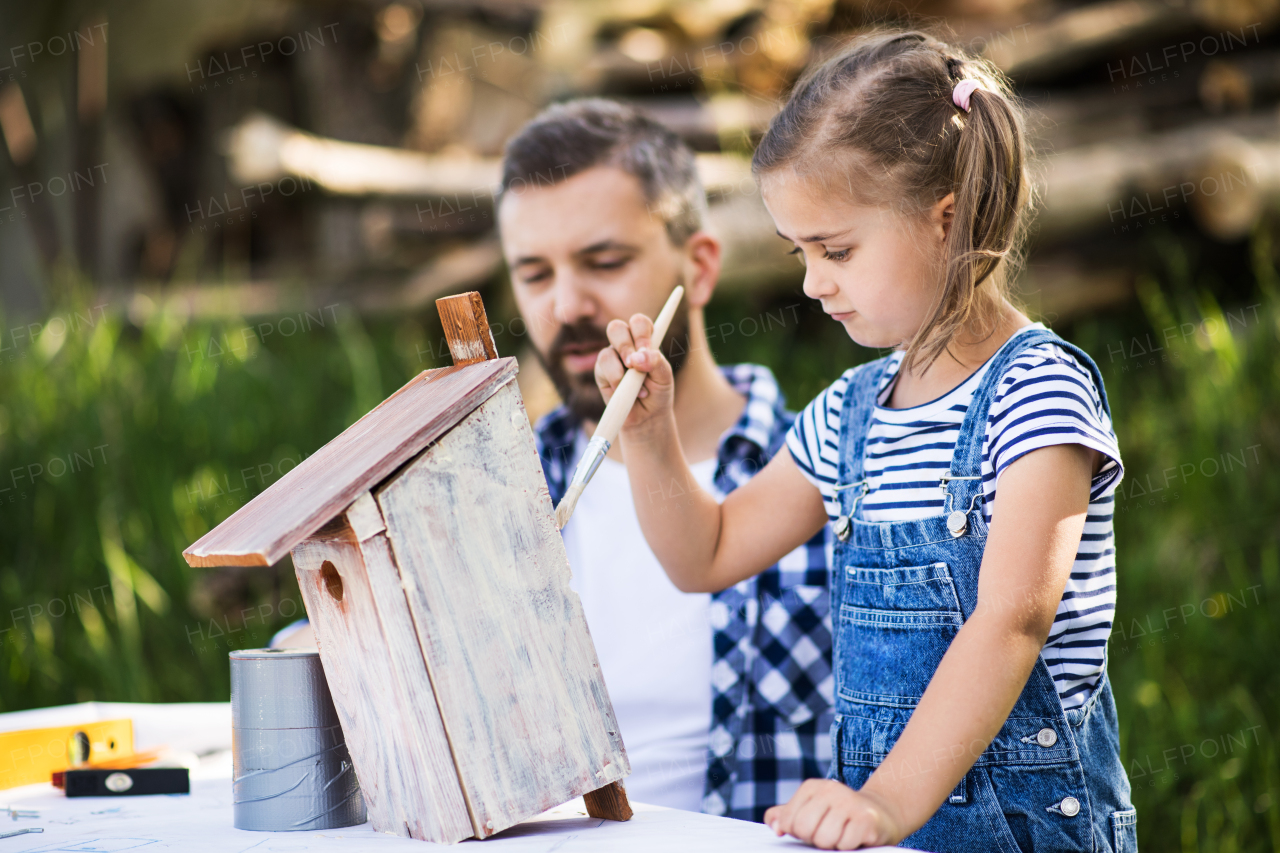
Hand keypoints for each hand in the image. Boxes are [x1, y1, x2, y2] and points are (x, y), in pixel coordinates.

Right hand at [595, 313, 675, 436]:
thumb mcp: (664, 376)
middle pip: (616, 328)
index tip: (646, 349)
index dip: (641, 332)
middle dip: (626, 345)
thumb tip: (637, 358)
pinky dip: (616, 381)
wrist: (647, 415)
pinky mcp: (601, 372)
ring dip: (621, 369)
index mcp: (644, 339)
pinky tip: (627, 392)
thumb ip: (655, 362)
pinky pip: (602, 369)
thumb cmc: (658, 391)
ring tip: (636, 385)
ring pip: (607, 350)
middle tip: (634, 364)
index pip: (639, 323)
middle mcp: (626, 344)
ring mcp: (611, 357)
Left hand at [764, 779, 903, 849]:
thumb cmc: (839, 817)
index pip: (789, 822)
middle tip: (829, 833)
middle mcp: (830, 789)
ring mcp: (849, 802)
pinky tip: (856, 837)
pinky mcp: (866, 819)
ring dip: (833, 845)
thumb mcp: (810, 811)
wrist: (881, 814)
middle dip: (815, 839)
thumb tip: (775, 827)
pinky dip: (849, 847)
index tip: (814, 828)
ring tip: (843, 834)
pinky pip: (844, 845)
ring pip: (824, 840)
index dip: (799, 834)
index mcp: (812, 787)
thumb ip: (785, 816)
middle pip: (805, 830)